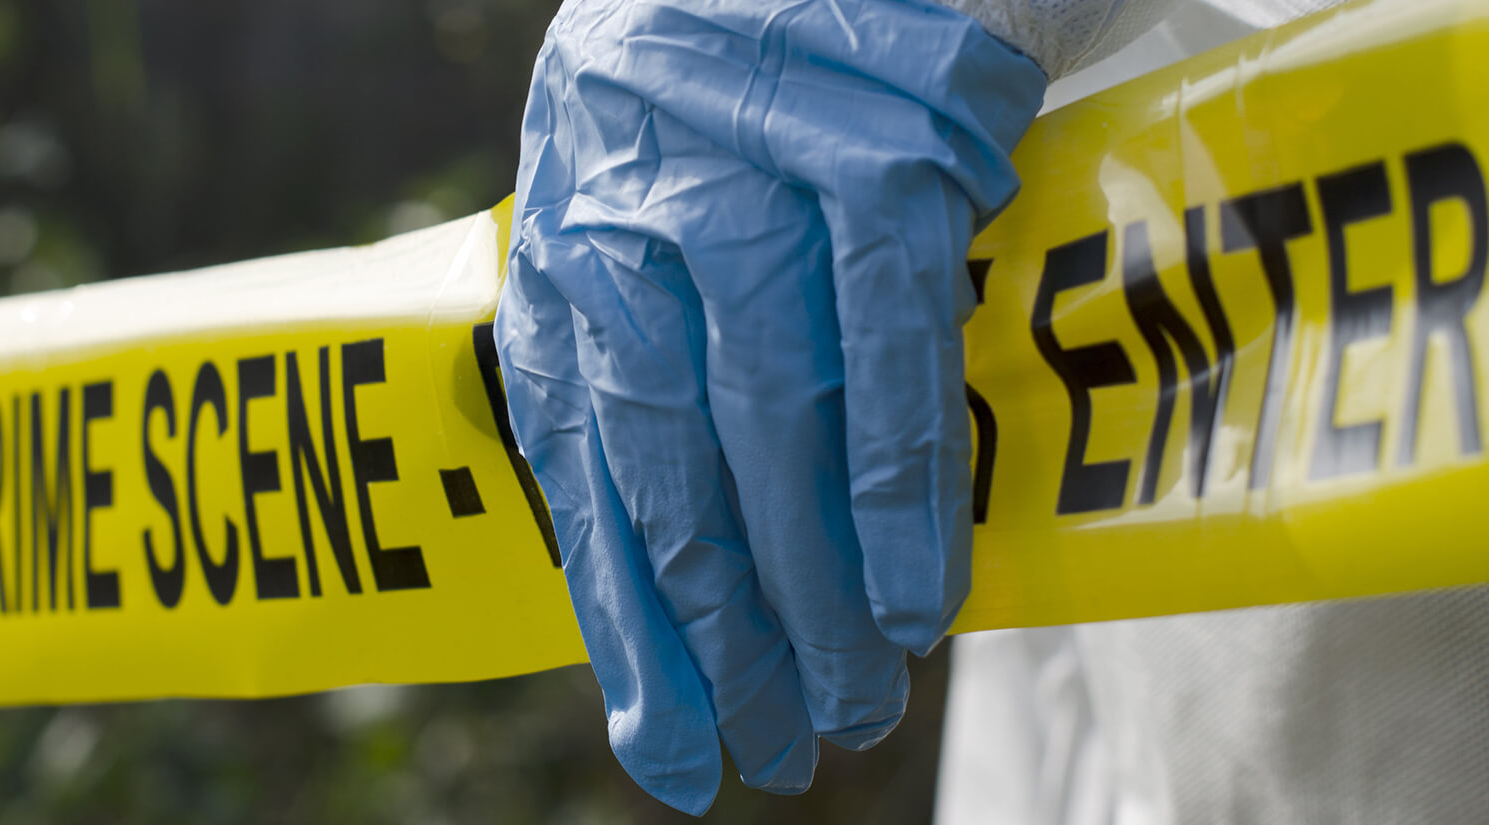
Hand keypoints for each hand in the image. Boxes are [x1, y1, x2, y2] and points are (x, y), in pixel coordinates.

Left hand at [494, 0, 1044, 812]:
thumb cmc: (758, 97)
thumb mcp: (659, 219)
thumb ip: (649, 372)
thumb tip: (658, 584)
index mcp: (573, 240)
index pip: (587, 468)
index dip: (631, 625)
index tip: (678, 750)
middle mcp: (630, 205)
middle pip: (665, 459)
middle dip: (723, 632)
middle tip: (785, 746)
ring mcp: (742, 169)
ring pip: (760, 412)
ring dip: (809, 582)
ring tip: (856, 699)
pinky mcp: (866, 140)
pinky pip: (882, 335)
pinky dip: (898, 474)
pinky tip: (914, 586)